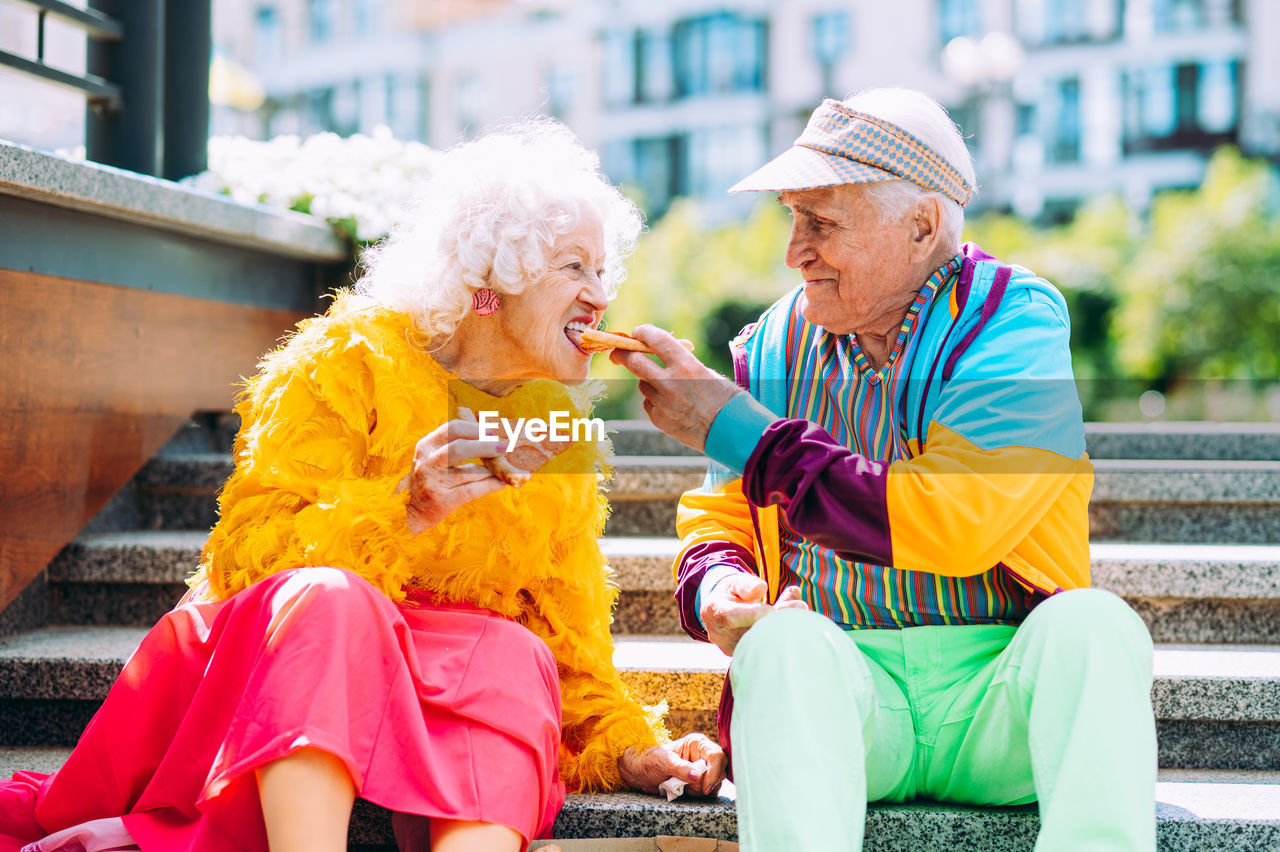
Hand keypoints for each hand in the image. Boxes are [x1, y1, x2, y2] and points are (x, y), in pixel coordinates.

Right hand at [398, 410, 507, 532]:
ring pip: (470, 472)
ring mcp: (434, 483)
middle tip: (503, 446)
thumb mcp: (432, 457)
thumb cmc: (428, 478)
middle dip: (485, 446)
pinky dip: (491, 485)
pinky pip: (473, 490)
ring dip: (493, 469)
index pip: (452, 429)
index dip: (475, 428)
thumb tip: (490, 436)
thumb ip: (453, 445)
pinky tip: (502, 482)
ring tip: (506, 466)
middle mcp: (428, 463)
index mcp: (426, 446)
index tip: (492, 432)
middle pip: (459, 448)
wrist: (407, 509)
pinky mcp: (442, 501)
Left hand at [609, 325, 738, 452]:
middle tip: (618, 353)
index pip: (655, 339)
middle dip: (623, 355)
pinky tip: (674, 405)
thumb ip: (682, 362)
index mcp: (686, 365)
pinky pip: (649, 403)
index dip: (643, 332)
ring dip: (648, 381)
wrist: (733, 431)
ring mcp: (662, 403)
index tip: (638, 332)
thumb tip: (660, 353)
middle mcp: (670, 383)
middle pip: (634, 362)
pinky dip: (656, 400)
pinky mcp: (659, 420)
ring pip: (642, 384)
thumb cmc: (725, 398)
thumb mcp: (707, 372)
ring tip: (670, 388)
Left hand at [617, 733, 726, 797]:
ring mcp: (703, 770)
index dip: (714, 772)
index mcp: (697, 744)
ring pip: (715, 784)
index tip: (705, 787)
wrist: (641, 773)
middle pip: (720, 772)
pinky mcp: (701, 783)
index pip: (717, 756)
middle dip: (704, 782)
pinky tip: (683, 790)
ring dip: (699, 790)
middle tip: (686, 785)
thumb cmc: (650, 760)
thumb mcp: (664, 762)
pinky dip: (697, 795)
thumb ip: (681, 768)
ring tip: (681, 785)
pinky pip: (708, 792)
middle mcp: (704, 755)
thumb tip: (697, 775)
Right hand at [701, 574, 808, 655]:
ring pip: (763, 640)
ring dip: (785, 624)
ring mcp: (735, 648)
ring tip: (802, 607)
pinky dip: (785, 631)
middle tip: (801, 605)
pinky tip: (798, 616)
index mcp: (713, 611)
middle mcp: (721, 635)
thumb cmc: (731, 593)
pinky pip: (768, 644)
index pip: (730, 617)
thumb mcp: (735, 581)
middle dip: (777, 619)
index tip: (772, 609)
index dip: (752, 615)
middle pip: (750, 631)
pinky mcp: (749, 655)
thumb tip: (761, 588)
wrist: (725, 611)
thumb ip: (746, 584)